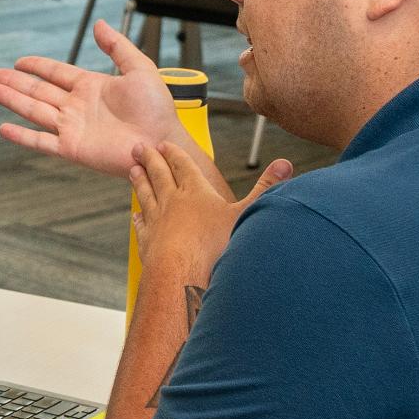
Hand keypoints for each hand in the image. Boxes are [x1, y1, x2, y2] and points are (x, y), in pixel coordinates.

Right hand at [0, 20, 196, 177]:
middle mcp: (77, 106)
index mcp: (91, 87)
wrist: (162, 142)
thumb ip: (117, 47)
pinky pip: (41, 141)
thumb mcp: (140, 69)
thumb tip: (98, 24)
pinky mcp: (72, 148)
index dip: (37, 66)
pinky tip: (4, 128)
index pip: (55, 73)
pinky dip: (21, 136)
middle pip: (37, 90)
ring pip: (34, 111)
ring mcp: (72, 127)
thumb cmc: (158, 110)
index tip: (19, 61)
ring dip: (12, 100)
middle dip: (14, 82)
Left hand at [131, 143, 291, 283]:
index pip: (182, 166)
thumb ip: (266, 187)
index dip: (173, 153)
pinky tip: (135, 214)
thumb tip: (285, 163)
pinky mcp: (148, 241)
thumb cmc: (217, 245)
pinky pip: (141, 223)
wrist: (183, 274)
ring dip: (139, 181)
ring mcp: (157, 221)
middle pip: (159, 175)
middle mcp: (172, 202)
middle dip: (151, 160)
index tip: (163, 144)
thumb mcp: (247, 213)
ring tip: (133, 171)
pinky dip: (138, 216)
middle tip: (138, 148)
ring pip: (145, 195)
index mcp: (196, 192)